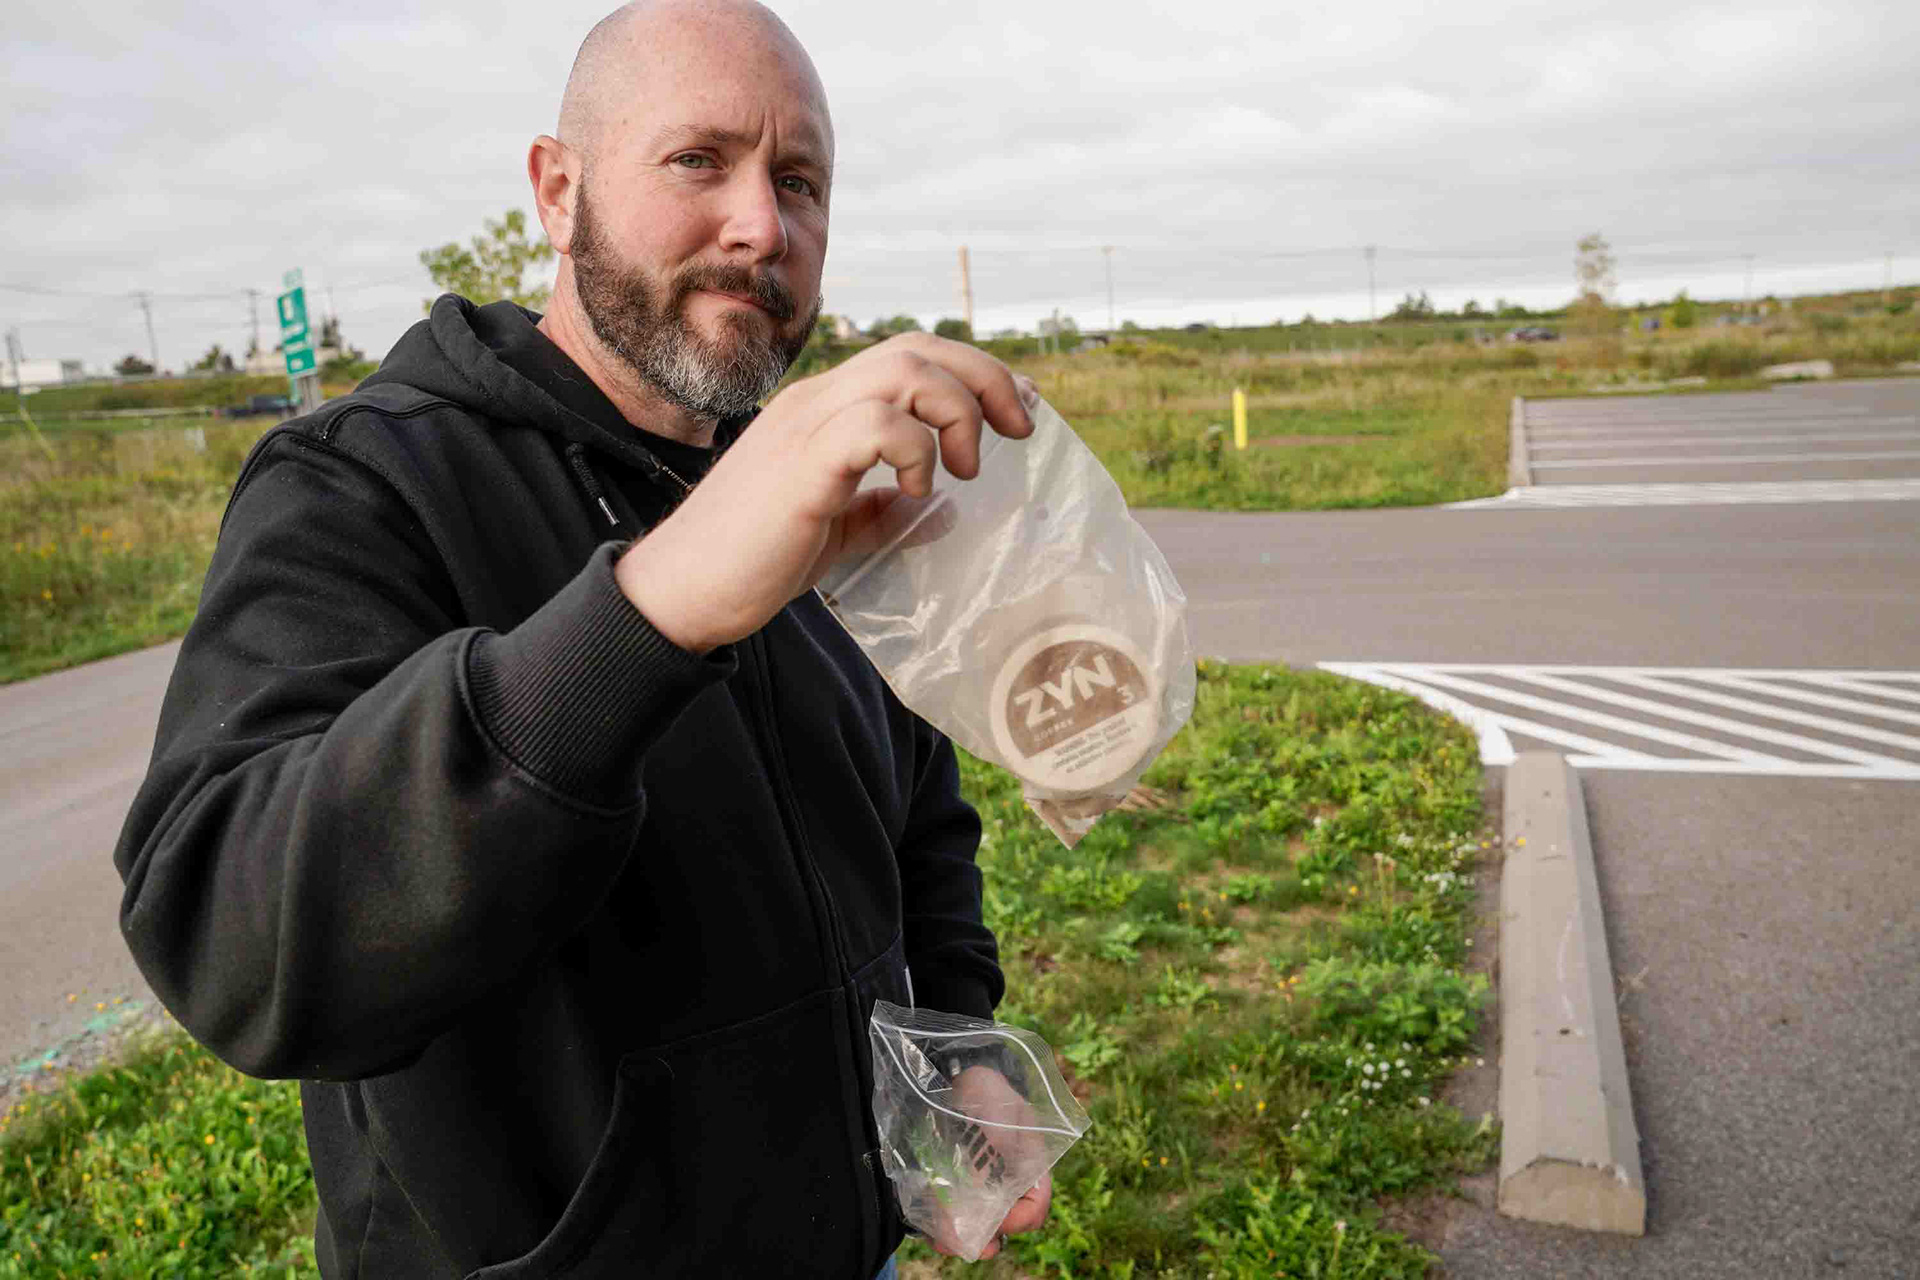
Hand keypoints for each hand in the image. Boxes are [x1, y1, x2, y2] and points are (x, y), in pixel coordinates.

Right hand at [614, 333, 1037, 653]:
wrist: (685, 590)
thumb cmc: (754, 560)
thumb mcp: (836, 529)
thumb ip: (881, 510)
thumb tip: (941, 510)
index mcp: (825, 409)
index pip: (911, 356)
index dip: (974, 372)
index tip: (1016, 412)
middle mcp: (816, 402)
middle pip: (918, 349)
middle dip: (984, 380)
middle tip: (1016, 433)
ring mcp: (806, 426)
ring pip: (903, 372)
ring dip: (955, 412)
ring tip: (962, 469)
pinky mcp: (803, 465)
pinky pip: (875, 424)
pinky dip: (914, 450)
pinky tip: (918, 490)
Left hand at [923, 1065, 1053, 1261]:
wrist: (950, 1074)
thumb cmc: (983, 1086)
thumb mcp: (995, 1107)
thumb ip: (996, 1142)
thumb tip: (984, 1188)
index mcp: (1028, 1164)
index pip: (1034, 1206)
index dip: (1018, 1219)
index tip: (994, 1217)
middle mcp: (1006, 1182)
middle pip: (1001, 1225)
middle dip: (982, 1237)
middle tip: (960, 1241)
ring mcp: (979, 1187)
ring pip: (974, 1227)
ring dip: (958, 1237)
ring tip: (941, 1238)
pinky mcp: (953, 1187)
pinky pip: (950, 1217)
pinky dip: (941, 1227)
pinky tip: (930, 1227)